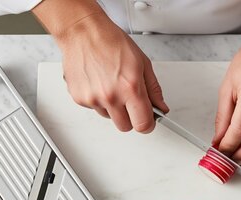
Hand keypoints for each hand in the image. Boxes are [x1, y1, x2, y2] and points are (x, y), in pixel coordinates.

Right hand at [57, 12, 168, 131]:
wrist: (83, 32)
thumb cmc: (111, 42)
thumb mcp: (143, 63)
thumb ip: (153, 90)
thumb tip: (160, 107)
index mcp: (131, 88)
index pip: (143, 125)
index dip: (148, 124)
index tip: (148, 120)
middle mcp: (111, 96)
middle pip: (125, 127)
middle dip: (131, 117)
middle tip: (130, 101)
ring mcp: (93, 99)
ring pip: (109, 117)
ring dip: (113, 108)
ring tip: (112, 85)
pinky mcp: (79, 98)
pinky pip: (95, 109)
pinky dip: (99, 100)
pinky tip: (99, 82)